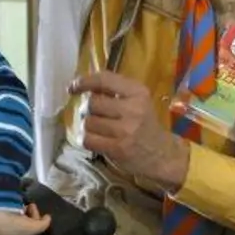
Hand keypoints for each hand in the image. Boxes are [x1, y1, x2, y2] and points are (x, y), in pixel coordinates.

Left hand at [71, 72, 189, 190]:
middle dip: (88, 110)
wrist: (162, 154)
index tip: (72, 87)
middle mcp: (133, 109)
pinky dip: (88, 139)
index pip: (104, 79)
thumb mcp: (137, 101)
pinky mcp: (118, 148)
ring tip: (100, 130)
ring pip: (88, 122)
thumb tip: (80, 86)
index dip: (84, 81)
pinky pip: (88, 139)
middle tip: (96, 116)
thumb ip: (114, 91)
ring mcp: (126, 130)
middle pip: (92, 102)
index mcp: (138, 92)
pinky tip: (97, 140)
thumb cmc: (144, 124)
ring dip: (88, 126)